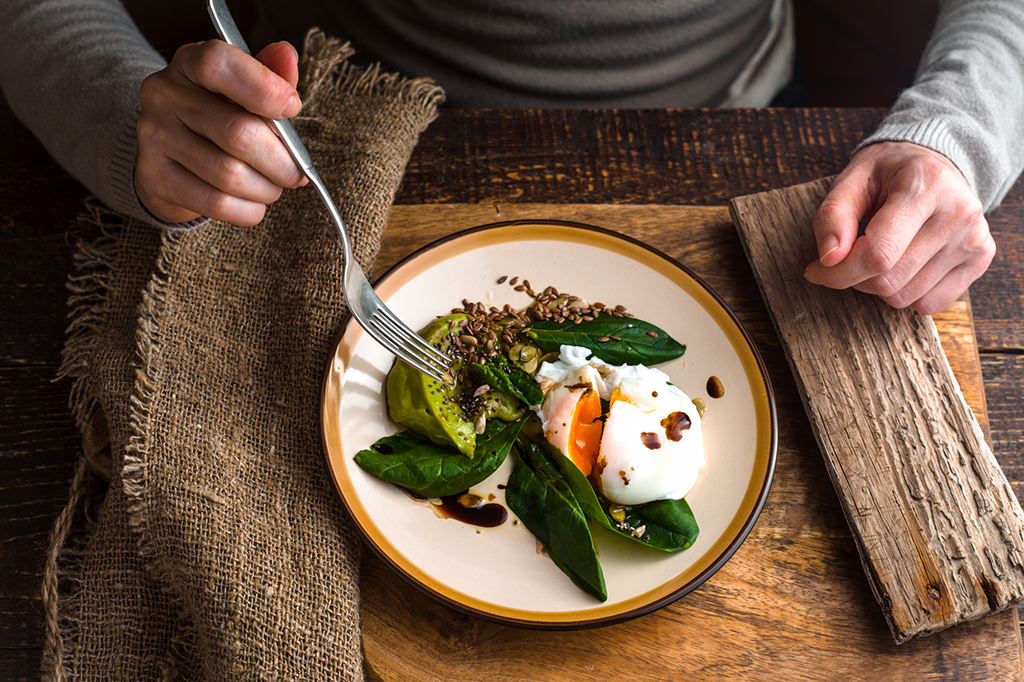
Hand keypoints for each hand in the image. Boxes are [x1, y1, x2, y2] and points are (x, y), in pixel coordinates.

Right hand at [135, 40, 306, 225]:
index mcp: (188, 64)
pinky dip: (248, 209)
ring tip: (273, 186)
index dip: (264, 88)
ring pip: (230, 174)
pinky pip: (215, 203)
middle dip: (282, 160)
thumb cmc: (217, 116)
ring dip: (267, 188)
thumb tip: (286, 57)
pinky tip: (253, 203)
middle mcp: (164, 96)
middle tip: (296, 170)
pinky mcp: (154, 177)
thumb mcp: (241, 88)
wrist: (169, 154)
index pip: (219, 64)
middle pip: (238, 133)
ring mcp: (154, 137)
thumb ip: (269, 73)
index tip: (292, 108)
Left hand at [804, 141, 994, 314]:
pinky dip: (905, 292)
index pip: (878, 254)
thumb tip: (828, 259)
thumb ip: (833, 216)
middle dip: (855, 277)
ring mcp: (974, 239)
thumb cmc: (888, 173)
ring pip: (904, 298)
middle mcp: (958, 214)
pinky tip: (903, 263)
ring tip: (881, 252)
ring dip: (878, 286)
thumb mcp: (852, 179)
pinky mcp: (981, 259)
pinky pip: (928, 304)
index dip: (838, 272)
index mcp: (925, 186)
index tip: (816, 270)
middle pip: (888, 281)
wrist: (935, 164)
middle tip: (848, 256)